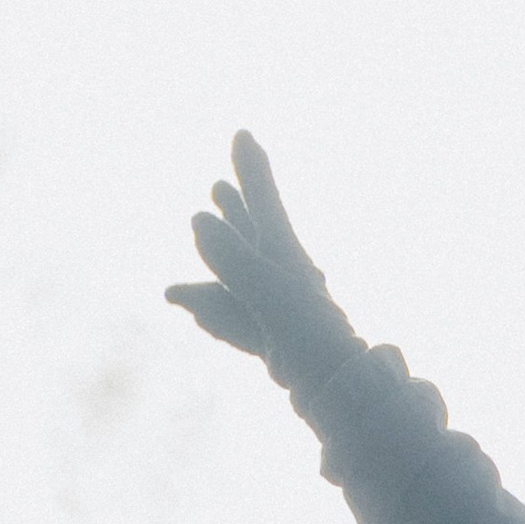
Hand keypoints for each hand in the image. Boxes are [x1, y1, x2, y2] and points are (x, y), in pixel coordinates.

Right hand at [165, 131, 360, 399]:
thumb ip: (234, 256)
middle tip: (220, 187)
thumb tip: (198, 219)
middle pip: (253, 236)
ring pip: (241, 278)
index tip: (244, 134)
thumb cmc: (308, 337)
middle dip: (236, 212)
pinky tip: (191, 309)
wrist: (333, 389)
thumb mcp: (268, 291)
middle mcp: (283, 278)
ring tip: (201, 233)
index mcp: (285, 257)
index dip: (251, 169)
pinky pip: (239, 319)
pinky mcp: (274, 339)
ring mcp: (278, 309)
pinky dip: (216, 312)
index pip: (264, 202)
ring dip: (222, 255)